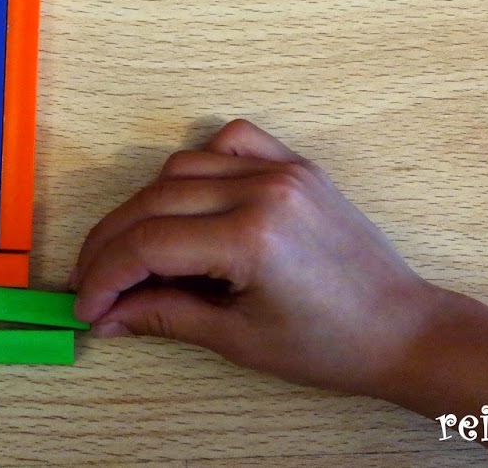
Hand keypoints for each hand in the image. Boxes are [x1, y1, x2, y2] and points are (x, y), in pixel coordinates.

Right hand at [70, 118, 445, 397]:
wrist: (402, 331)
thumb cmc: (331, 345)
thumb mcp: (238, 340)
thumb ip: (164, 315)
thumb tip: (107, 316)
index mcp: (252, 237)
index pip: (148, 245)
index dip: (104, 277)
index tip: (85, 306)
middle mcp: (264, 190)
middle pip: (153, 202)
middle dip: (111, 245)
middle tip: (91, 283)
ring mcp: (282, 170)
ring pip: (181, 166)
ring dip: (146, 207)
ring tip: (133, 252)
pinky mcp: (295, 164)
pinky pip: (230, 141)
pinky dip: (197, 164)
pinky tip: (186, 201)